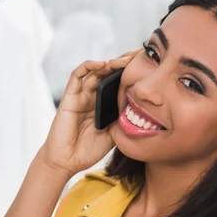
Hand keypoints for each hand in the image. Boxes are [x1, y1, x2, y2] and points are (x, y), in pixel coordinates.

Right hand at [39, 49, 141, 176]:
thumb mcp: (114, 134)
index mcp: (104, 104)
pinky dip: (89, 66)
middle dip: (124, 62)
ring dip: (111, 62)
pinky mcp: (70, 97)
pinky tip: (103, 64)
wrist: (68, 161)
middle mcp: (93, 96)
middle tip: (140, 54)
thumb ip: (123, 120)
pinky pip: (77, 76)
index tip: (149, 65)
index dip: (131, 72)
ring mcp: (81, 95)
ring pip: (96, 70)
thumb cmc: (89, 150)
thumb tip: (141, 110)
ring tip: (127, 59)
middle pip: (109, 72)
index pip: (118, 82)